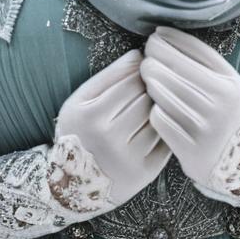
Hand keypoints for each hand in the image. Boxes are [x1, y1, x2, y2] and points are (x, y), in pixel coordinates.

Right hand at [55, 48, 171, 206]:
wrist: (74, 184)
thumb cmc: (79, 133)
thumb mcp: (80, 101)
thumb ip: (108, 76)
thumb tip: (139, 55)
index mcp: (91, 116)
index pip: (130, 82)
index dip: (140, 72)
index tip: (143, 70)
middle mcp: (109, 139)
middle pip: (146, 99)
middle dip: (151, 89)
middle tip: (151, 86)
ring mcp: (128, 158)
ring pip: (157, 118)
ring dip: (159, 107)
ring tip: (153, 104)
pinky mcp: (145, 173)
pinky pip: (164, 140)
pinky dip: (165, 129)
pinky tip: (158, 124)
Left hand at [138, 25, 239, 192]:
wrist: (239, 164)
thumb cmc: (226, 114)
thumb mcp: (229, 86)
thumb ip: (205, 61)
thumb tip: (166, 35)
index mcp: (231, 86)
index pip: (194, 52)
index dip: (170, 40)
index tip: (156, 35)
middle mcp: (221, 106)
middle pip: (175, 71)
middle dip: (154, 58)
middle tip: (146, 56)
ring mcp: (206, 129)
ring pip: (164, 94)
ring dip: (150, 82)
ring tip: (147, 76)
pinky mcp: (190, 150)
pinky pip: (160, 120)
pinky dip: (153, 109)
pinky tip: (152, 104)